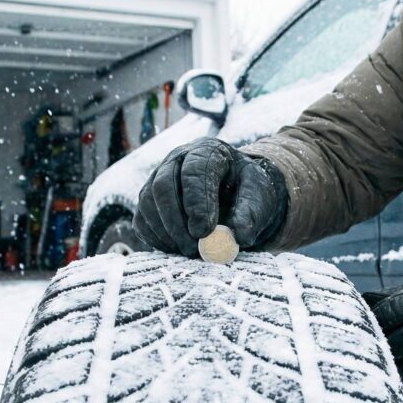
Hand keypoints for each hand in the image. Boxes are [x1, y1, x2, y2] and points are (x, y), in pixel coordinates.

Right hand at [133, 137, 287, 256]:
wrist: (235, 196)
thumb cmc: (247, 192)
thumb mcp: (259, 197)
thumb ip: (251, 214)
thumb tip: (238, 236)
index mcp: (208, 151)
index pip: (195, 170)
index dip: (196, 201)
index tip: (204, 231)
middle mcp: (177, 159)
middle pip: (163, 185)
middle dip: (176, 221)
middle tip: (192, 249)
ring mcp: (158, 177)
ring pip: (148, 203)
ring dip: (166, 233)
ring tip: (190, 252)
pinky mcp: (149, 200)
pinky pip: (142, 220)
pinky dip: (156, 239)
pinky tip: (177, 249)